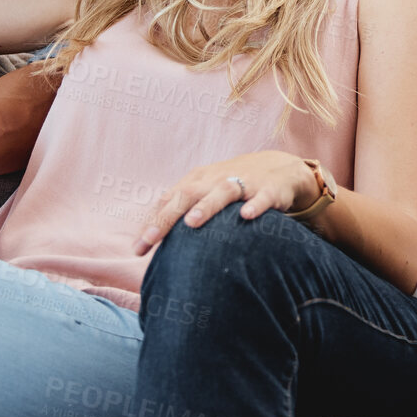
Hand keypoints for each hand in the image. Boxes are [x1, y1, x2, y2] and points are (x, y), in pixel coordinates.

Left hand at [131, 151, 318, 255]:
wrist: (279, 168)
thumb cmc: (234, 185)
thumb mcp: (206, 193)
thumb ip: (184, 212)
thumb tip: (156, 243)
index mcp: (197, 182)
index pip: (168, 201)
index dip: (151, 222)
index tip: (137, 248)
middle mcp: (216, 180)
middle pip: (186, 195)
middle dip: (167, 217)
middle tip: (150, 238)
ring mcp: (243, 182)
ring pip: (222, 192)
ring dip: (206, 206)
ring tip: (192, 222)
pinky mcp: (269, 189)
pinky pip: (262, 197)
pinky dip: (255, 205)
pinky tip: (246, 216)